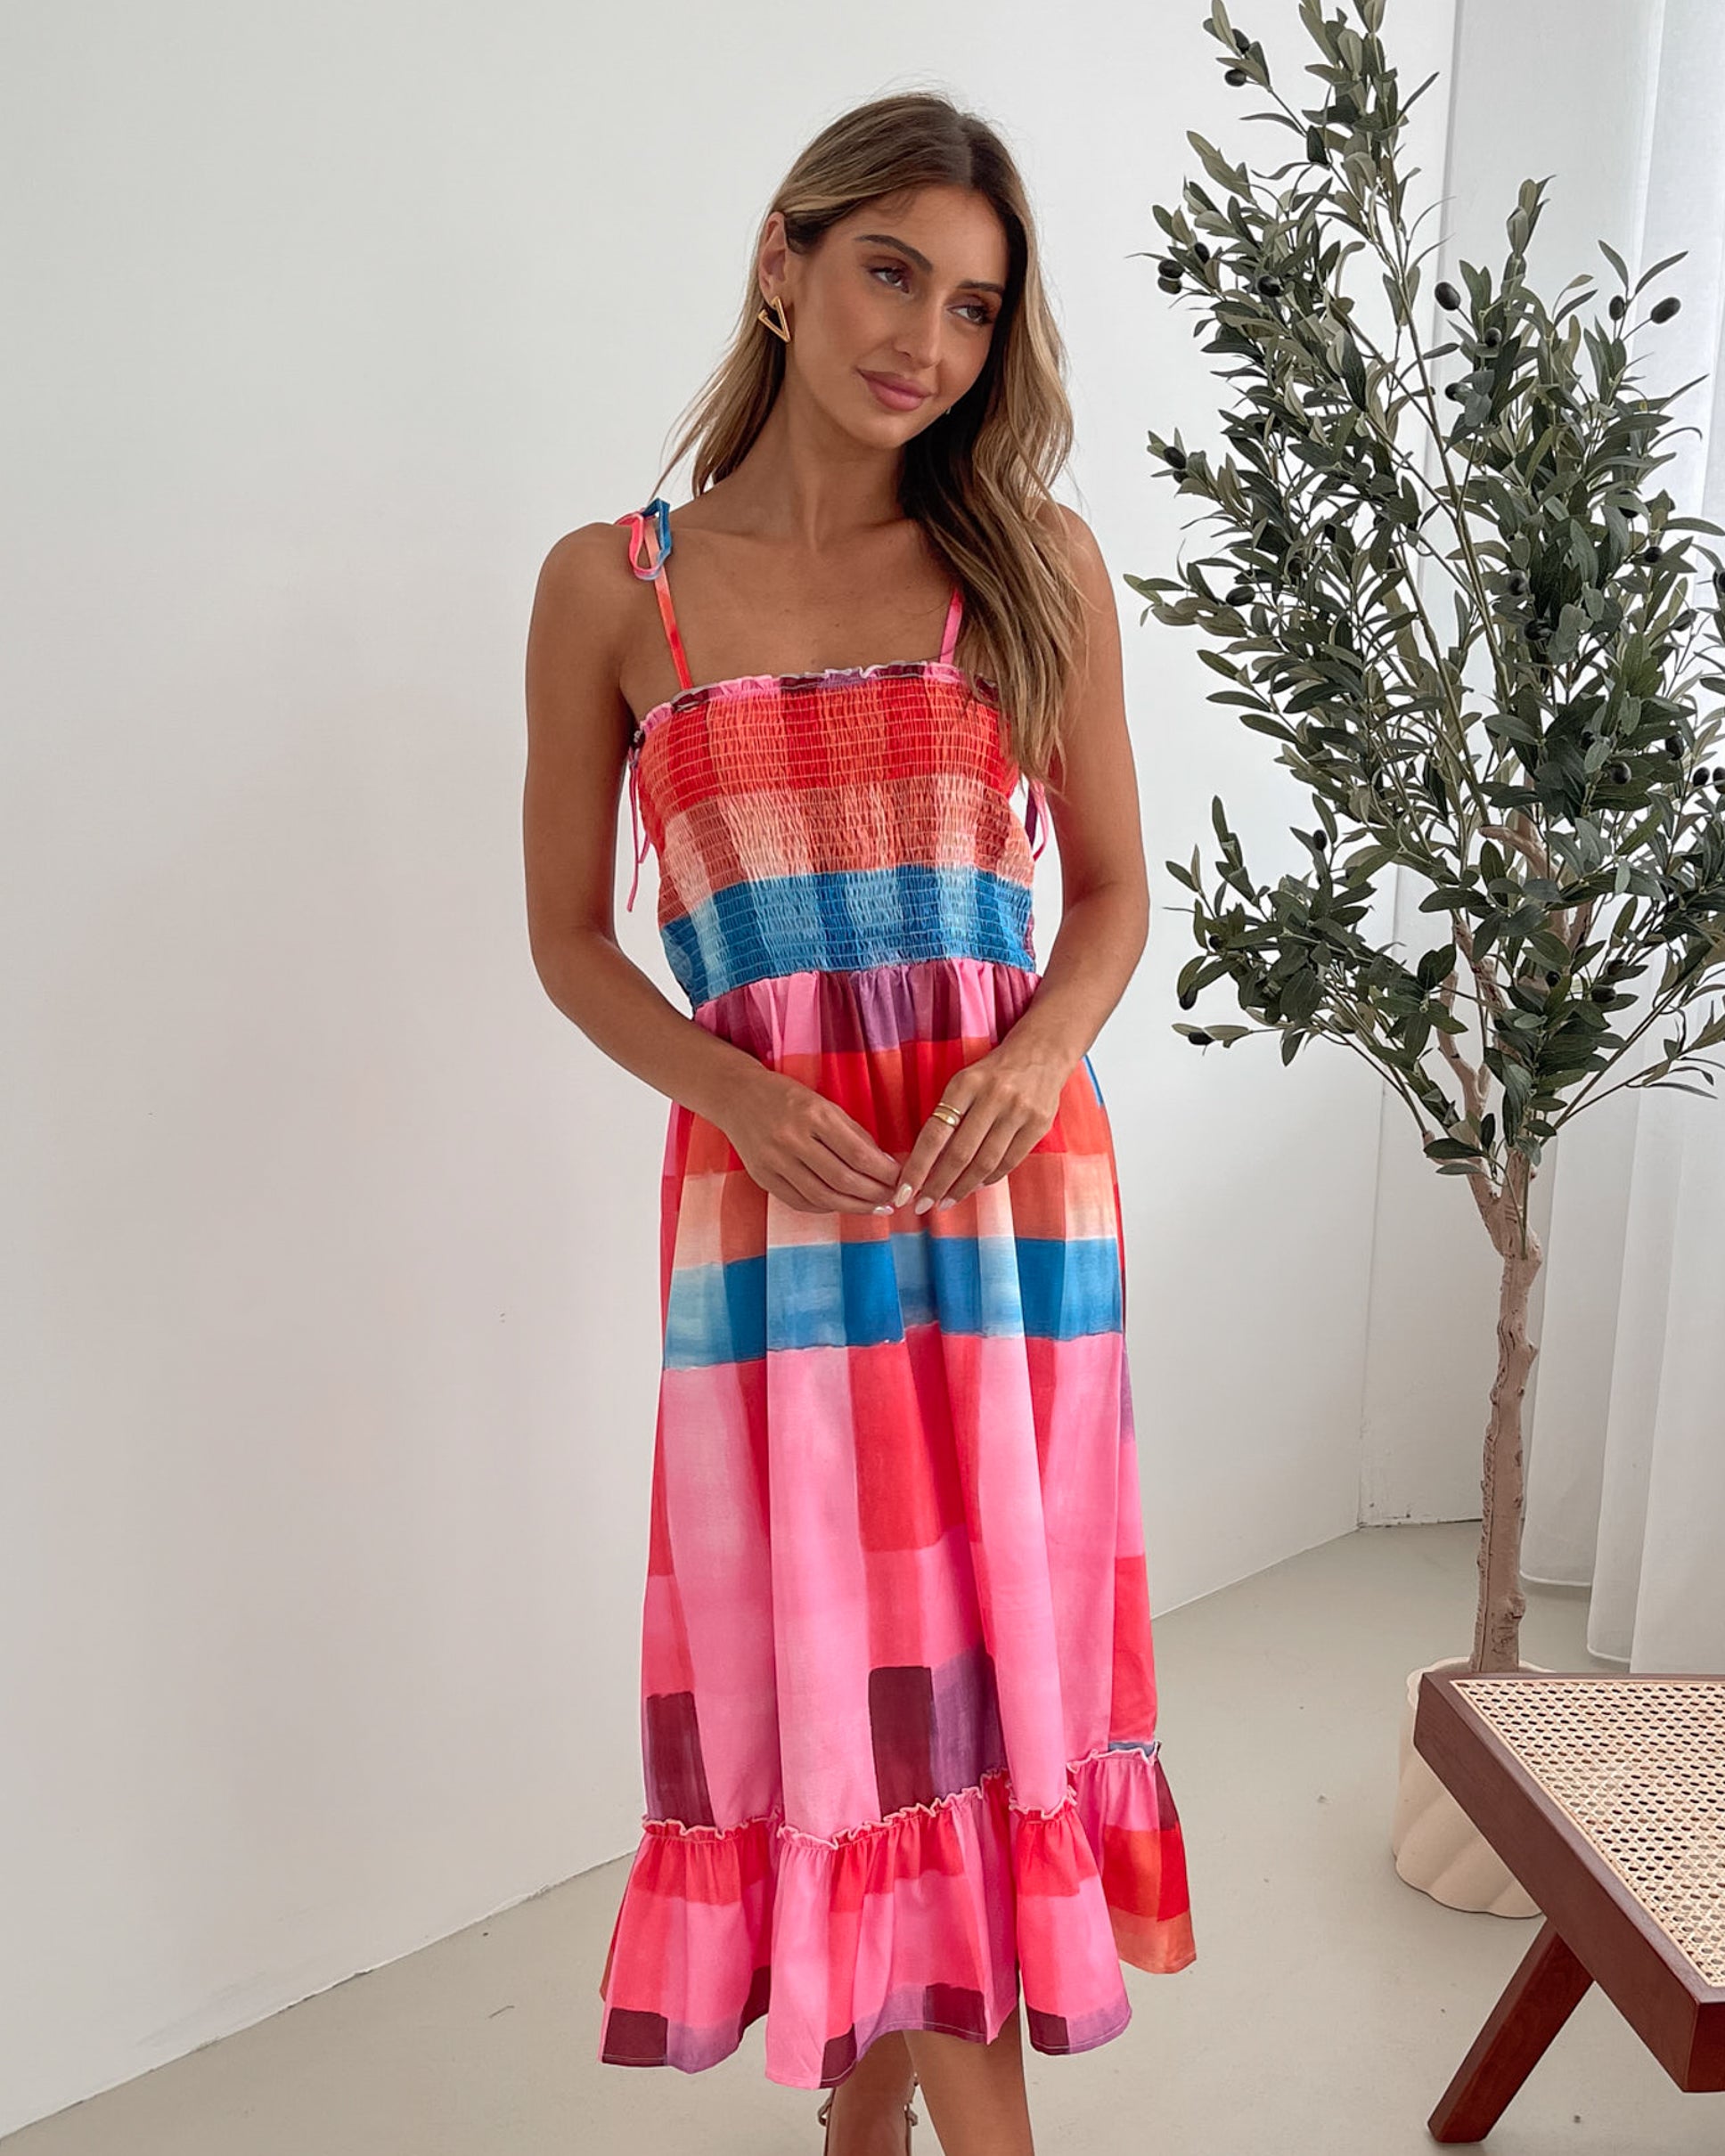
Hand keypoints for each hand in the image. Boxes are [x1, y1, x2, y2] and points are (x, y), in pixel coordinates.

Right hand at [714, 1067, 904, 1214]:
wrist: (737, 1096)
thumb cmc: (788, 1098)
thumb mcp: (824, 1104)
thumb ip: (854, 1133)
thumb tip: (885, 1164)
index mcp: (813, 1114)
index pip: (858, 1154)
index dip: (884, 1173)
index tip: (901, 1179)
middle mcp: (792, 1138)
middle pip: (842, 1179)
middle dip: (873, 1194)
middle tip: (892, 1198)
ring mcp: (774, 1160)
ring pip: (823, 1196)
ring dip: (854, 1207)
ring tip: (875, 1208)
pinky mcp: (762, 1177)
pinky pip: (800, 1202)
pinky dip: (826, 1207)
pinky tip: (843, 1205)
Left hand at [895, 1042, 1073, 1214]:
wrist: (1042, 1052)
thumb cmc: (993, 1072)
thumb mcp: (965, 1081)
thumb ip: (948, 1115)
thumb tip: (925, 1162)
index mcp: (965, 1084)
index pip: (935, 1133)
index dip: (918, 1166)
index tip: (904, 1191)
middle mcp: (993, 1096)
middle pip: (960, 1153)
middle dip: (938, 1185)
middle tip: (923, 1205)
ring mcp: (1019, 1111)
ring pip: (985, 1163)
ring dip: (962, 1188)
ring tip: (946, 1201)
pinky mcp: (1039, 1124)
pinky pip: (1009, 1161)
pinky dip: (989, 1178)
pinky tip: (975, 1186)